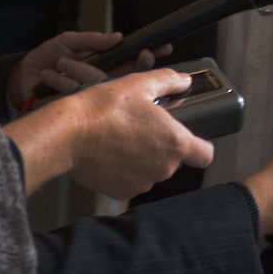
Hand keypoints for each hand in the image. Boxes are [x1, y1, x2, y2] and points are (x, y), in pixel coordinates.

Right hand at [4, 69, 213, 196]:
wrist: (67, 135)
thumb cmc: (104, 108)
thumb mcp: (140, 84)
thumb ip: (168, 81)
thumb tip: (184, 80)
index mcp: (175, 143)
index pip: (205, 154)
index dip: (200, 145)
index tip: (191, 137)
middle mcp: (163, 168)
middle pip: (175, 160)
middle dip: (163, 145)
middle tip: (144, 126)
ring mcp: (142, 183)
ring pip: (152, 170)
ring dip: (144, 157)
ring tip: (123, 137)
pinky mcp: (121, 192)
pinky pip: (131, 180)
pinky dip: (125, 169)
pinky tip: (111, 152)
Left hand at [7, 31, 166, 108]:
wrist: (24, 78)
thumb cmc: (48, 56)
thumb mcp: (69, 41)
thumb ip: (93, 40)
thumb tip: (118, 37)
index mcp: (107, 63)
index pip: (135, 61)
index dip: (149, 56)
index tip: (161, 48)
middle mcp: (105, 80)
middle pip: (132, 77)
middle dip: (142, 65)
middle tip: (145, 55)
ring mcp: (94, 94)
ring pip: (106, 85)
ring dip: (82, 71)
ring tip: (60, 63)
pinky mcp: (79, 106)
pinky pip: (80, 95)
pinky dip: (64, 82)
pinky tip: (51, 75)